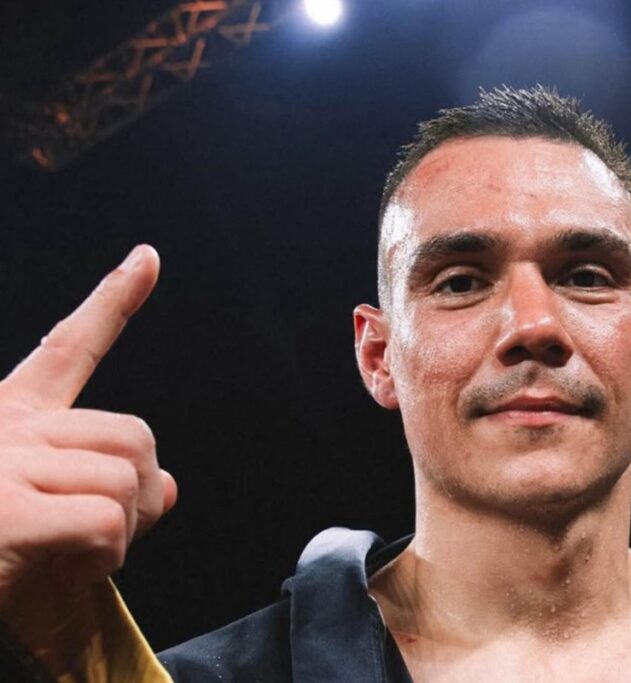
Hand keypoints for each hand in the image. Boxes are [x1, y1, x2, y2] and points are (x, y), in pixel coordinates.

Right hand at [0, 246, 175, 628]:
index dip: (113, 301)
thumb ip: (105, 493)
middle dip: (139, 492)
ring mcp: (3, 464)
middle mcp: (7, 429)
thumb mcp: (51, 517)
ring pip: (125, 478)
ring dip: (119, 532)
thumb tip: (167, 486)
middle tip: (103, 532)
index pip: (69, 347)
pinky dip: (102, 557)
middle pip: (133, 435)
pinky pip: (103, 521)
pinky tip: (63, 569)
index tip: (146, 258)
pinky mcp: (6, 511)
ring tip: (70, 557)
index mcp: (12, 419)